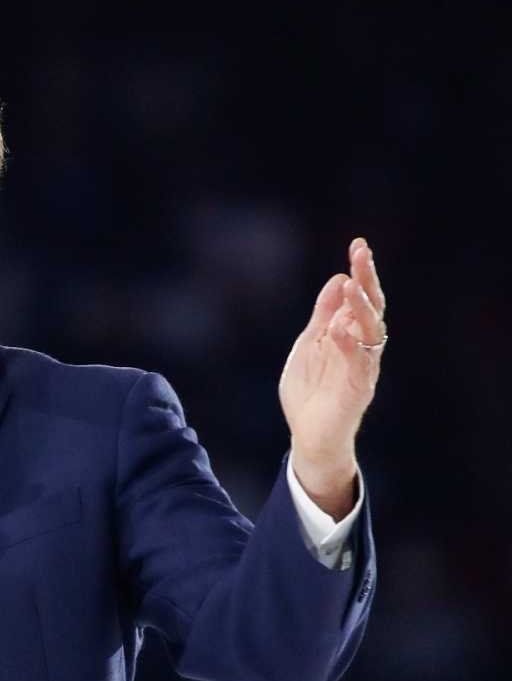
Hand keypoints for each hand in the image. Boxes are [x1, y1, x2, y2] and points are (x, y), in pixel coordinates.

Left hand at [279, 237, 386, 514]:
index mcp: (349, 334)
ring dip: (362, 308)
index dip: (361, 272)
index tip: (358, 245)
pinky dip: (348, 346)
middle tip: (361, 254)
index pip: (361, 298)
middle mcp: (361, 348)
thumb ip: (323, 314)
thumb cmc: (311, 391)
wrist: (309, 436)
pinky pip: (358, 365)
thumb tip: (338, 279)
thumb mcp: (310, 343)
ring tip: (353, 285)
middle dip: (367, 281)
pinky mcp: (357, 391)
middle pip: (372, 309)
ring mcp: (361, 368)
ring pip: (371, 333)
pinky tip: (338, 329)